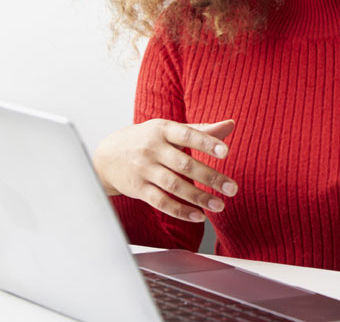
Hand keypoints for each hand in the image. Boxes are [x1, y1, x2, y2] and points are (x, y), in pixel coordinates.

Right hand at [93, 118, 237, 222]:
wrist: (107, 155)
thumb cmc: (147, 139)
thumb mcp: (170, 129)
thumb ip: (201, 130)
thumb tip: (231, 124)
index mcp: (163, 130)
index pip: (187, 135)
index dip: (207, 143)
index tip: (226, 152)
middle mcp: (152, 149)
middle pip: (184, 165)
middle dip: (210, 178)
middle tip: (232, 188)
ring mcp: (144, 170)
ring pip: (174, 186)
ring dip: (199, 198)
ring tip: (220, 205)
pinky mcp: (138, 189)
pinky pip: (161, 202)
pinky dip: (180, 211)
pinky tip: (198, 216)